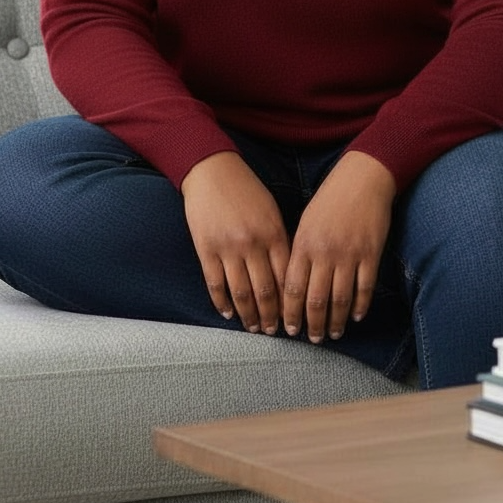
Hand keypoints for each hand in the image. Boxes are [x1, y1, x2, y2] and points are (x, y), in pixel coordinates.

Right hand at [181, 152, 289, 334]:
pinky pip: (215, 284)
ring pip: (241, 293)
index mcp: (273, 233)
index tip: (296, 318)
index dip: (292, 302)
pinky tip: (229, 313)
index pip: (287, 277)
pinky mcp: (206, 249)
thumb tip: (288, 274)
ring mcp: (228, 248)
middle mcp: (253, 243)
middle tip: (276, 332)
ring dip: (250, 315)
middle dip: (272, 316)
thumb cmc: (246, 189)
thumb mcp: (271, 211)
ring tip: (255, 328)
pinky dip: (223, 303)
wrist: (211, 170)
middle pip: (266, 291)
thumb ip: (279, 241)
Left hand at [284, 151, 396, 344]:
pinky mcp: (371, 253)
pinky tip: (355, 316)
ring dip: (335, 321)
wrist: (362, 178)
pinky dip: (360, 306)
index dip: (289, 312)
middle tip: (313, 339)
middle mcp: (325, 252)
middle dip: (313, 324)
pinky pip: (364, 288)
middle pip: (315, 299)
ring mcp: (349, 254)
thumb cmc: (330, 199)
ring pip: (340, 298)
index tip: (289, 329)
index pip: (291, 288)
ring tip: (333, 334)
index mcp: (304, 244)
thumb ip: (299, 252)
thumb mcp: (306, 222)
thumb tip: (291, 285)